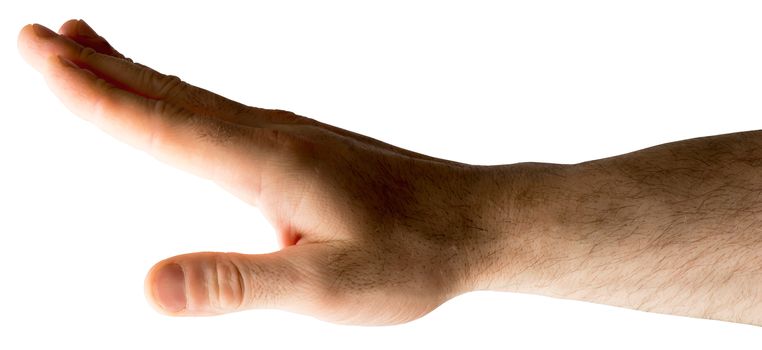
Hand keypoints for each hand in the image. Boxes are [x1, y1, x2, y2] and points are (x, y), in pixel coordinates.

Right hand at [17, 20, 509, 324]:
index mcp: (266, 164)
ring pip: (192, 96)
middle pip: (166, 95)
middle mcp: (270, 135)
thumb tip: (146, 289)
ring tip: (83, 46)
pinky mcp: (301, 144)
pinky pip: (220, 110)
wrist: (476, 222)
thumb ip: (238, 285)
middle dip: (94, 68)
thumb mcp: (327, 288)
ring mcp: (286, 134)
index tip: (36, 58)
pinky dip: (176, 95)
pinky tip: (172, 98)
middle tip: (34, 38)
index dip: (92, 95)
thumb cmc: (411, 258)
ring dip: (130, 73)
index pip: (160, 125)